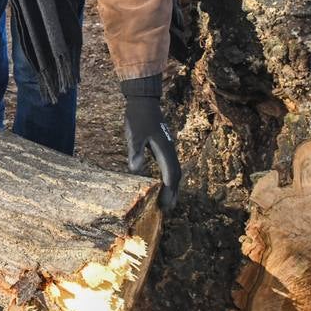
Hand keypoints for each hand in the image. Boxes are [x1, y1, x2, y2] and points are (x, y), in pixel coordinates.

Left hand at [121, 82, 180, 210]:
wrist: (144, 101)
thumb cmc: (138, 117)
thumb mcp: (134, 134)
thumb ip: (135, 151)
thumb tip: (134, 169)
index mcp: (165, 150)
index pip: (170, 175)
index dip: (168, 191)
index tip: (165, 205)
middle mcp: (170, 150)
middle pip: (176, 175)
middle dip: (173, 193)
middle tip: (167, 209)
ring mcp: (168, 148)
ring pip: (175, 171)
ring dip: (173, 187)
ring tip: (168, 201)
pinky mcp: (164, 146)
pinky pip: (170, 165)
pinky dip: (170, 178)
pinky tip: (163, 183)